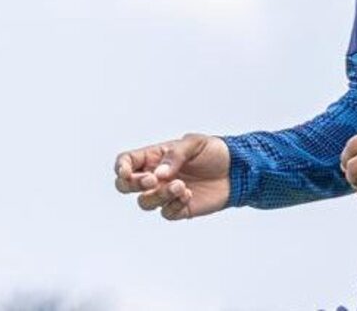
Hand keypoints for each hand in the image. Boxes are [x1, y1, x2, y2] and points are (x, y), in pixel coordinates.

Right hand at [114, 132, 230, 219]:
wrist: (236, 170)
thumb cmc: (214, 152)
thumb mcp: (195, 143)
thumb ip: (175, 155)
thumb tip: (159, 173)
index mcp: (154, 157)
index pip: (126, 162)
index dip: (120, 168)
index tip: (127, 172)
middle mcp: (155, 177)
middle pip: (125, 186)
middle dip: (133, 185)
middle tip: (152, 181)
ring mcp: (165, 194)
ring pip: (145, 202)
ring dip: (159, 195)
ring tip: (181, 185)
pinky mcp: (179, 208)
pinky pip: (166, 213)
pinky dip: (174, 205)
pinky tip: (188, 195)